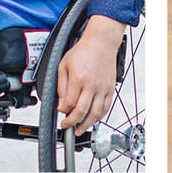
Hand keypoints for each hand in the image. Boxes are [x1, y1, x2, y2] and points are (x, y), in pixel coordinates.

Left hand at [56, 14, 124, 129]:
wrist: (101, 43)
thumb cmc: (83, 51)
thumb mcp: (64, 65)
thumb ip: (61, 86)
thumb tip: (61, 103)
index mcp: (78, 79)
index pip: (69, 103)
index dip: (63, 112)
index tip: (61, 113)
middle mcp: (92, 85)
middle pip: (82, 111)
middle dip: (72, 122)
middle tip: (67, 127)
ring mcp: (103, 88)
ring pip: (95, 113)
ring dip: (86, 124)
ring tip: (79, 129)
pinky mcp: (110, 89)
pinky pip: (106, 108)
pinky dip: (99, 117)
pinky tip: (93, 120)